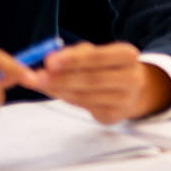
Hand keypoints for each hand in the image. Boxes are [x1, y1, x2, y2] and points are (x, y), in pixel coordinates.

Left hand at [25, 41, 170, 123]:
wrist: (133, 90)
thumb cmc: (107, 66)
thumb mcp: (97, 54)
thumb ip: (75, 55)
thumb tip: (49, 62)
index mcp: (127, 55)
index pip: (98, 57)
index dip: (72, 60)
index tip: (48, 61)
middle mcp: (132, 77)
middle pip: (92, 79)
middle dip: (61, 78)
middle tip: (37, 77)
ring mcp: (125, 100)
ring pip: (85, 96)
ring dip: (59, 90)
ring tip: (40, 83)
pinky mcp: (114, 116)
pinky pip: (85, 107)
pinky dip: (67, 98)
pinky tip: (56, 92)